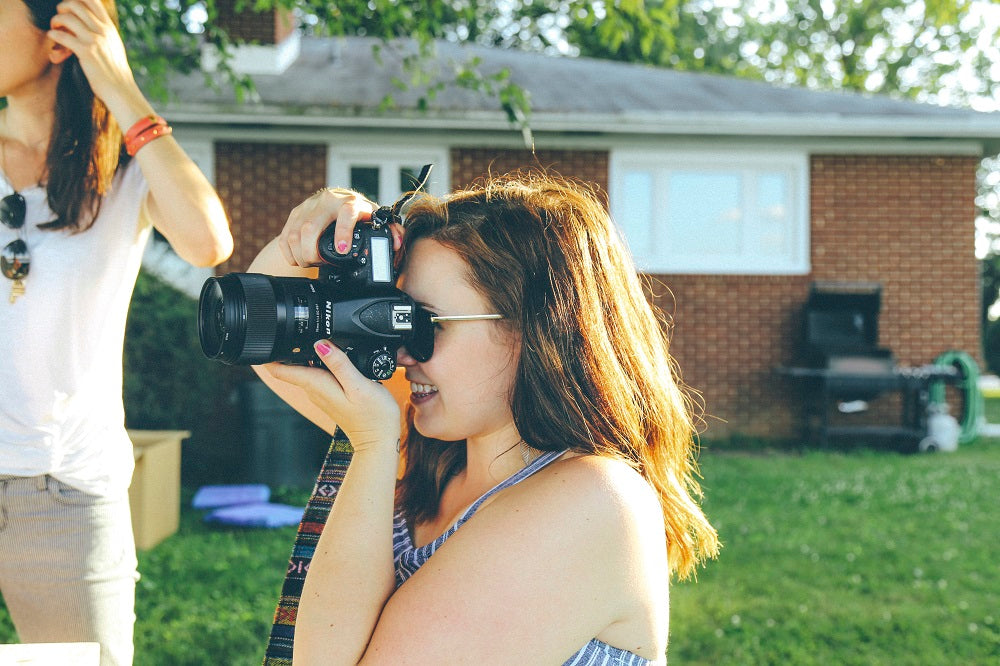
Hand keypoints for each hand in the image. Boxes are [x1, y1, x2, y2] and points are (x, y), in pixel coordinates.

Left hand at [47, 0, 138, 111]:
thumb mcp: (114, 47)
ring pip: (67, 18)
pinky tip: (53, 39)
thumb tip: (93, 24)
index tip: (70, 10)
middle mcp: (103, 31)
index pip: (92, 0)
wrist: (121, 91)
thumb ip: (104, 33)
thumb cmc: (115, 73)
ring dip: (55, 21)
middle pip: (76, 5)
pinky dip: (53, 35)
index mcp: (109, 28)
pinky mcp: (86, 53)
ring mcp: (95, 41)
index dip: (76, 0)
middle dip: (62, 8)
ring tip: (55, 29)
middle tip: (60, 19)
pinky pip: (62, 36)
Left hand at [264, 341, 401, 452]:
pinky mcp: (331, 394)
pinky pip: (318, 374)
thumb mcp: (359, 385)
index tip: (267, 338)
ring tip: (317, 337)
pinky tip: (332, 356)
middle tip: (295, 328)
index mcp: (317, 384)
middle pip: (290, 365)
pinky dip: (320, 362)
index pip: (279, 370)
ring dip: (306, 353)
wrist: (379, 440)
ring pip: (304, 368)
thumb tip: (321, 344)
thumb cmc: (373, 417)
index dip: (269, 353)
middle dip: (289, 347)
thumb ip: (339, 364)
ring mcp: (322, 393)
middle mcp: (314, 389)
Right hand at [278, 188, 402, 266]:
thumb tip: (396, 244)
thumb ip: (390, 231)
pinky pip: (285, 236)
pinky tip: (298, 259)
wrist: (336, 201)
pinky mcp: (294, 215)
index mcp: (350, 203)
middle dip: (312, 253)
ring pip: (295, 234)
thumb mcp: (376, 220)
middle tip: (320, 264)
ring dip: (300, 254)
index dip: (343, 232)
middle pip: (310, 227)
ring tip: (310, 263)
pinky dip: (289, 252)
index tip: (342, 250)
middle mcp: (327, 202)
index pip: (345, 213)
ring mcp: (308, 207)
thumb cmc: (358, 214)